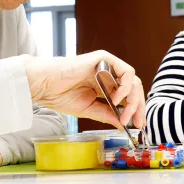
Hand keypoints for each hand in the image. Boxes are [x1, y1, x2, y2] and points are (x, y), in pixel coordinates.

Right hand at [24, 50, 145, 129]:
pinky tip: (116, 99)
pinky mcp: (104, 58)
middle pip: (133, 88)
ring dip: (132, 100)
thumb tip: (124, 124)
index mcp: (104, 85)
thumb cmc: (59, 95)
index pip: (127, 96)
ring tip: (124, 114)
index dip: (135, 110)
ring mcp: (107, 65)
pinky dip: (126, 87)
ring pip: (132, 81)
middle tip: (137, 123)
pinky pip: (126, 71)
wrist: (44, 85)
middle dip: (138, 107)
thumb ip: (107, 115)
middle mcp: (108, 74)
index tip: (137, 125)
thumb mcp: (89, 110)